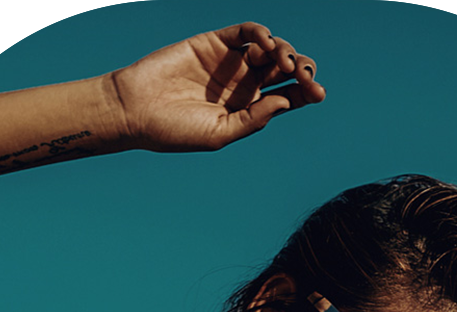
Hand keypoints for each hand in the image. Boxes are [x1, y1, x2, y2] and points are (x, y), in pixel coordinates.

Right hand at [110, 22, 324, 152]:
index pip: (287, 96)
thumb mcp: (220, 134)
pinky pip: (245, 32)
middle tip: (306, 75)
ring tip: (284, 61)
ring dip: (285, 50)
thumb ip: (253, 120)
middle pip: (285, 70)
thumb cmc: (174, 131)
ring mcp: (230, 62)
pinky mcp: (214, 43)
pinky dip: (260, 33)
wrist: (137, 110)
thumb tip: (285, 102)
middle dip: (303, 69)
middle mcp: (244, 84)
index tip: (319, 93)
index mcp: (249, 109)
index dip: (307, 92)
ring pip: (270, 49)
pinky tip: (266, 44)